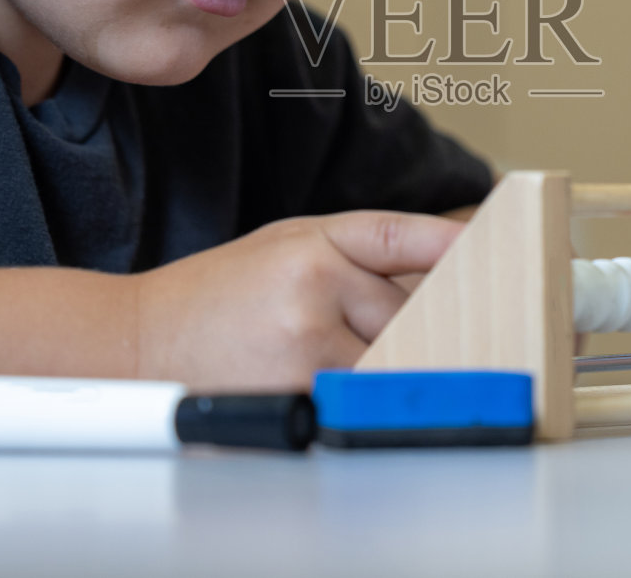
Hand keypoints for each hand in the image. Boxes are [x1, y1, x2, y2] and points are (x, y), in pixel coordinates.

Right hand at [133, 210, 462, 389]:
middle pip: (409, 309)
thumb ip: (354, 255)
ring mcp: (309, 339)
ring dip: (385, 364)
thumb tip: (435, 275)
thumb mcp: (283, 247)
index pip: (399, 234)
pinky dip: (358, 396)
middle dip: (410, 324)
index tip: (489, 242)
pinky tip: (322, 383)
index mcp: (312, 239)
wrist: (141, 340)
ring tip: (332, 355)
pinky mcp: (299, 390)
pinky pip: (359, 396)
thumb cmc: (218, 296)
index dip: (451, 240)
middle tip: (377, 329)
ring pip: (391, 357)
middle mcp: (314, 281)